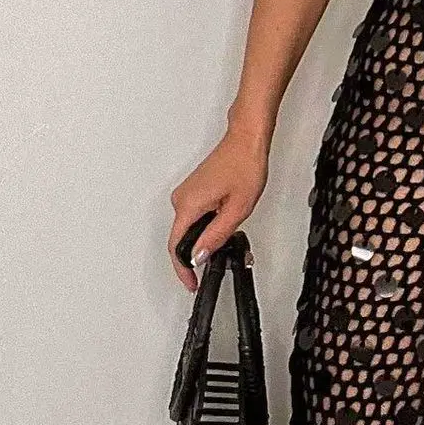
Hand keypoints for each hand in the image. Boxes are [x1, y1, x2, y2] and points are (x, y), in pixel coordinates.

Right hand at [168, 128, 269, 292]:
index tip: (190, 283)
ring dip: (201, 241)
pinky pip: (192, 217)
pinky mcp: (193, 191)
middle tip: (208, 270)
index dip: (183, 270)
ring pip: (187, 228)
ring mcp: (185, 194)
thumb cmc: (244, 166)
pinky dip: (203, 228)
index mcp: (189, 205)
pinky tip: (220, 227)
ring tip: (223, 244)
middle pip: (180, 239)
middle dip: (194, 258)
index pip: (177, 247)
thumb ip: (217, 235)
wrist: (246, 141)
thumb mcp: (237, 209)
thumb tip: (200, 256)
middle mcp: (181, 199)